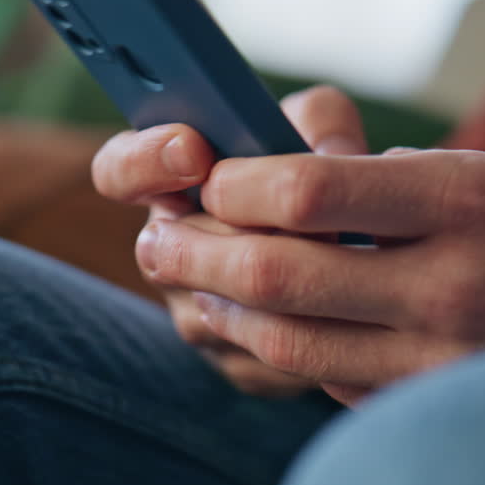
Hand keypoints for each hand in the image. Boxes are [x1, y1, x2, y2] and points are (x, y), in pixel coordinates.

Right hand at [92, 85, 368, 395]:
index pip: (119, 171)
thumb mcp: (324, 130)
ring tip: (340, 258)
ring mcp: (196, 314)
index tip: (193, 150)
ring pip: (216, 311)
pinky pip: (260, 357)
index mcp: (169, 182)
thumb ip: (316, 121)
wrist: (365, 255)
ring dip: (278, 286)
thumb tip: (326, 155)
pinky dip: (308, 329)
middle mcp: (168, 251)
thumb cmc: (330, 172)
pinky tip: (350, 307)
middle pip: (168, 253)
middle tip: (294, 219)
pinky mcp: (238, 363)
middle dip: (235, 235)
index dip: (143, 161)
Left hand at [134, 149, 484, 405]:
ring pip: (288, 341)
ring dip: (219, 308)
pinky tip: (251, 320)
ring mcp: (440, 357)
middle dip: (199, 251)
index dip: (237, 184)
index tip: (211, 175)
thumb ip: (395, 183)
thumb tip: (286, 183)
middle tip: (157, 235)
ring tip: (183, 279)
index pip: (312, 195)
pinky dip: (276, 347)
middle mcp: (450, 283)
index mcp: (467, 200)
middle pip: (280, 274)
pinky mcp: (430, 404)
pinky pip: (326, 376)